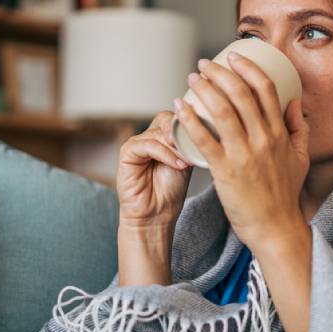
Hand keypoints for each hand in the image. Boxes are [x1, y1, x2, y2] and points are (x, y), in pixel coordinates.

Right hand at [116, 110, 192, 229]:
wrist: (156, 215)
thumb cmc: (170, 192)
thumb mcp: (186, 161)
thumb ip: (189, 143)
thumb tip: (201, 126)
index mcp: (162, 136)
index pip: (175, 117)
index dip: (189, 123)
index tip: (205, 134)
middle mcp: (148, 137)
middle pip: (166, 119)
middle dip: (182, 132)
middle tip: (195, 145)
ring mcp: (136, 143)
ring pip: (159, 132)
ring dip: (176, 147)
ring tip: (187, 161)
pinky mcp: (127, 152)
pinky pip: (148, 145)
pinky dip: (165, 154)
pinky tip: (177, 165)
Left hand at [174, 51, 309, 251]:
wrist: (275, 228)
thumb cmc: (285, 195)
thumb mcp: (301, 159)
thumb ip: (299, 129)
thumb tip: (294, 103)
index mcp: (280, 134)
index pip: (266, 90)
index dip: (248, 68)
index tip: (233, 56)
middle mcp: (263, 140)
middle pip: (241, 95)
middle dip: (221, 73)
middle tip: (205, 64)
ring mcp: (244, 155)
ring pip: (222, 112)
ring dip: (205, 90)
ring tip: (192, 78)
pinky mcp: (226, 172)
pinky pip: (204, 140)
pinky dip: (190, 120)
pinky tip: (179, 107)